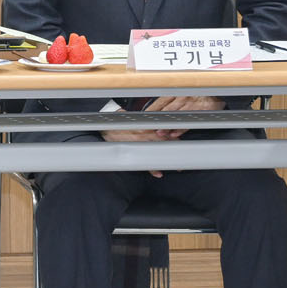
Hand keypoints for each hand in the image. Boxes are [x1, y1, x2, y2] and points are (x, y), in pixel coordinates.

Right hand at [101, 97, 215, 173]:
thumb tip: (149, 114)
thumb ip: (138, 116)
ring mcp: (138, 145)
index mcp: (143, 124)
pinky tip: (159, 173)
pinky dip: (152, 169)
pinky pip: (144, 162)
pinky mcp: (132, 153)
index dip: (172, 133)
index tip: (180, 138)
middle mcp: (142, 134)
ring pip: (156, 152)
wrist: (101, 131)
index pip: (162, 128)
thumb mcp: (126, 115)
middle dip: (174, 147)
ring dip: (167, 160)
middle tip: (185, 154)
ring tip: (177, 166)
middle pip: (163, 141)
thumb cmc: (114, 123)